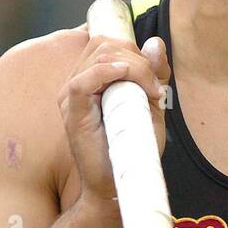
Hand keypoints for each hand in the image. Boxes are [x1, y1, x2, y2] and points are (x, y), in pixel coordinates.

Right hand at [58, 28, 170, 213]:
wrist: (119, 184)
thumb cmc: (132, 149)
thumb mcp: (151, 106)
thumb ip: (153, 75)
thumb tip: (155, 43)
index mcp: (93, 80)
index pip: (109, 43)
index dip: (134, 50)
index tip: (154, 76)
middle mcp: (80, 84)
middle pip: (105, 45)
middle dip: (137, 58)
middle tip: (154, 88)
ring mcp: (73, 97)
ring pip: (98, 57)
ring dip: (132, 67)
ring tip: (148, 93)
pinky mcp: (72, 112)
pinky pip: (82, 81)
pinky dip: (105, 72)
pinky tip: (124, 77)